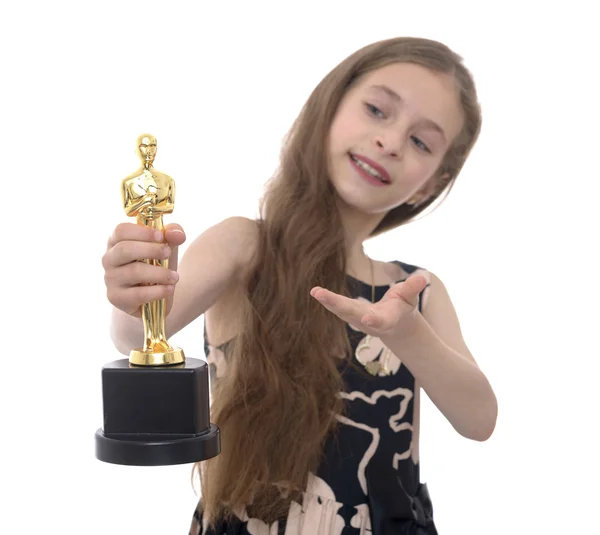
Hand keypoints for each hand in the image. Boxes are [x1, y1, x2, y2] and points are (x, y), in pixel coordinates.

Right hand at [102, 222, 186, 316]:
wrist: (152, 296)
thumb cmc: (156, 264)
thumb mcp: (165, 246)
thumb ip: (172, 235)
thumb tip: (178, 234)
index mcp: (116, 241)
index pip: (121, 231)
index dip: (142, 232)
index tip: (161, 236)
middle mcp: (109, 259)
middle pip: (125, 249)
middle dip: (151, 250)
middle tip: (168, 253)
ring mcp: (110, 279)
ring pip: (134, 272)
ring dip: (160, 273)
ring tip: (175, 276)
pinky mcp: (116, 297)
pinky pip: (138, 294)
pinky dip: (157, 291)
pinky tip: (169, 289)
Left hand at [310, 274, 428, 337]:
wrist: (394, 324)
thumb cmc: (403, 307)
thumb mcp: (410, 298)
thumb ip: (413, 288)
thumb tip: (423, 276)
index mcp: (386, 320)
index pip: (380, 321)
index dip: (374, 321)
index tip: (367, 319)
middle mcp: (368, 321)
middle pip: (352, 313)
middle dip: (338, 305)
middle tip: (322, 295)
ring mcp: (356, 318)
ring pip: (341, 310)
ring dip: (328, 302)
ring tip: (315, 292)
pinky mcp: (349, 313)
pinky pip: (336, 306)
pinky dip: (326, 299)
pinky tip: (315, 292)